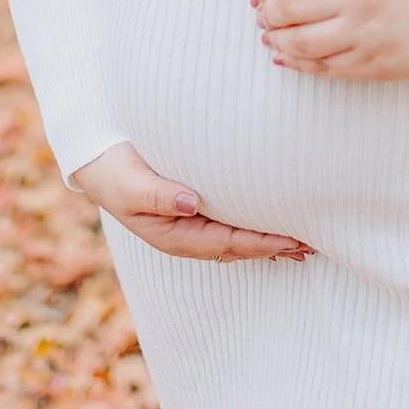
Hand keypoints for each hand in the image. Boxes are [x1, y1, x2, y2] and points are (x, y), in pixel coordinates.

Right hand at [71, 142, 314, 263]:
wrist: (97, 162)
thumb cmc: (114, 173)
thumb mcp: (130, 185)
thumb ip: (158, 195)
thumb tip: (192, 203)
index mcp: (173, 235)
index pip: (227, 243)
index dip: (259, 243)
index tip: (290, 239)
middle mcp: (186, 234)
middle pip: (237, 246)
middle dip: (273, 246)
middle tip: (310, 244)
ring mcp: (190, 222)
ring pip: (236, 237)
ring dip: (268, 238)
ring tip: (302, 238)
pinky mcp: (193, 206)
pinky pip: (230, 220)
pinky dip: (254, 222)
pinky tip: (273, 219)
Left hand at [251, 0, 408, 80]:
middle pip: (286, 8)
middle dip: (268, 15)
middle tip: (265, 18)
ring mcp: (363, 33)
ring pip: (299, 43)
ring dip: (277, 41)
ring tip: (273, 37)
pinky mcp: (370, 64)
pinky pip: (321, 68)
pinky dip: (297, 63)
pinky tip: (288, 56)